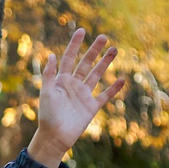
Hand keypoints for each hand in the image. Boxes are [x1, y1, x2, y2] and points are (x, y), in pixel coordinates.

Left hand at [25, 29, 125, 167]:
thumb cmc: (47, 116)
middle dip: (94, 50)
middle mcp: (73, 85)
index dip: (75, 44)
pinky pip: (104, 96)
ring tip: (114, 49)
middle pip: (86, 63)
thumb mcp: (46, 93)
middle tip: (104, 37)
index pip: (69, 58)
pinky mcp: (92, 107)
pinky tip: (122, 80)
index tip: (82, 31)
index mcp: (61, 80)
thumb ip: (49, 75)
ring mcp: (84, 95)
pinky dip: (113, 89)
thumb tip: (51, 55)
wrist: (55, 137)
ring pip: (97, 75)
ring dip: (105, 63)